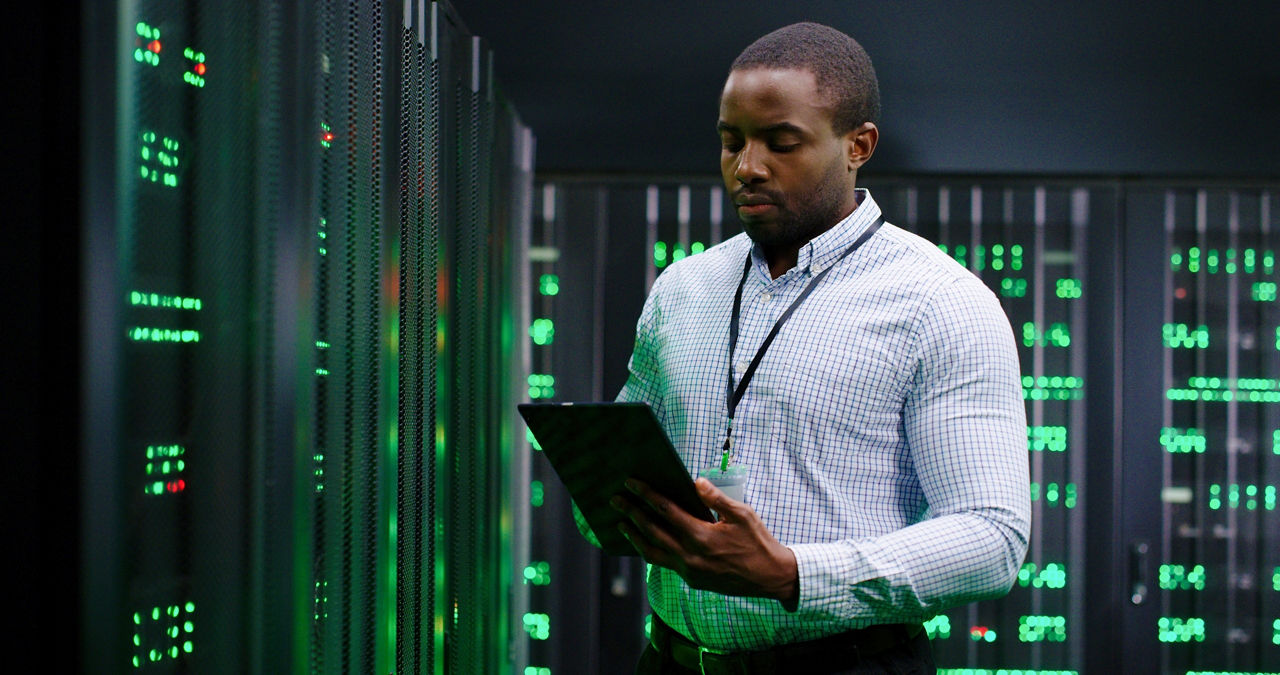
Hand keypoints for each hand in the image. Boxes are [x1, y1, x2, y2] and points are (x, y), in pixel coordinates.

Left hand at [611, 477, 798, 609]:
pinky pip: (665, 563)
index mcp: (702, 536)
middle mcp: (691, 556)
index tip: (631, 483)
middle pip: (652, 531)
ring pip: (653, 553)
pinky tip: (645, 541)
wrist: (771, 577)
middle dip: (632, 513)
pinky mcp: (692, 580)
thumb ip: (716, 498)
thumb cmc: (758, 542)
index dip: (647, 494)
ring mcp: (689, 571)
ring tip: (621, 524)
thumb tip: (695, 481)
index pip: (666, 511)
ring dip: (635, 536)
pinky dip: (651, 550)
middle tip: (615, 500)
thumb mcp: (742, 514)